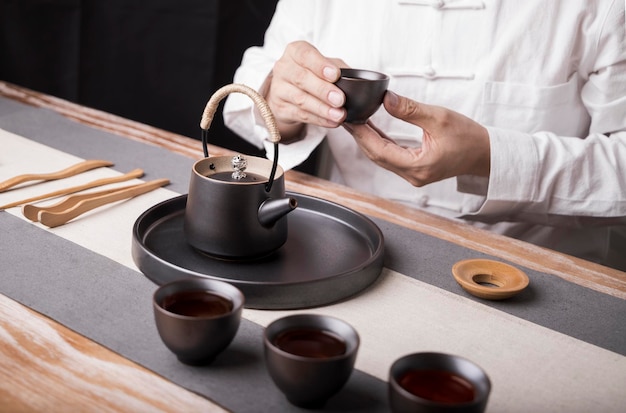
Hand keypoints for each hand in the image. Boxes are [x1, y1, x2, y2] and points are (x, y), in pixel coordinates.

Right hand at [264, 41, 347, 140]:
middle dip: (323, 90)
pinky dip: (318, 119)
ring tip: (339, 115)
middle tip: (340, 99)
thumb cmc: (311, 74)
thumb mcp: (324, 65)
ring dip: (322, 109)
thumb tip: (357, 82)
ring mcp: (279, 89)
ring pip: (301, 99)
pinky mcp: (280, 108)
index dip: (320, 65)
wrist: (288, 91)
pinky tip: (331, 122)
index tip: (335, 75)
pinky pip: (300, 115)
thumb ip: (338, 69)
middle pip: (302, 79)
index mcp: (295, 51)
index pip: (305, 55)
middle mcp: (283, 68)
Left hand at [343, 91, 490, 185]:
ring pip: (381, 157)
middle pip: (376, 155)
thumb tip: (385, 99)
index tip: (349, 118)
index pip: (379, 150)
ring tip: (355, 121)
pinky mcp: (415, 169)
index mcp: (417, 165)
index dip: (361, 134)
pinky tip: (373, 129)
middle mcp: (412, 174)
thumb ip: (410, 109)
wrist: (486, 154)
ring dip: (368, 139)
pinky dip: (380, 142)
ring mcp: (412, 174)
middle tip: (346, 117)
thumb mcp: (439, 118)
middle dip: (359, 136)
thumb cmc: (469, 138)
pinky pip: (390, 156)